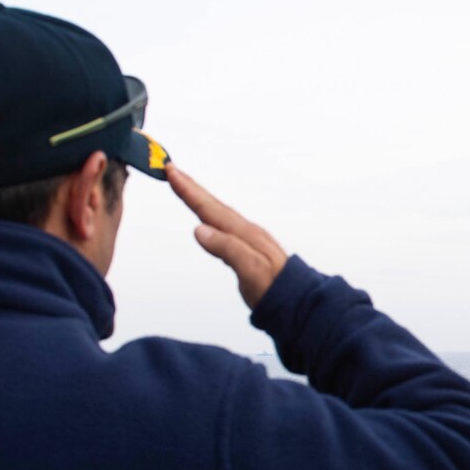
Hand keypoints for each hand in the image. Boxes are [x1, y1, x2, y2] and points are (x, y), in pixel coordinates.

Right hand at [167, 163, 288, 309]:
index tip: (172, 171)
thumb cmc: (276, 287)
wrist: (298, 300)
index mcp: (243, 234)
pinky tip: (207, 219)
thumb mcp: (251, 270)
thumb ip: (227, 248)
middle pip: (212, 204)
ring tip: (185, 186)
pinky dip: (210, 216)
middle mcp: (244, 231)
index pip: (210, 207)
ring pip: (217, 212)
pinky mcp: (245, 249)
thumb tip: (199, 230)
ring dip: (199, 198)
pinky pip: (222, 224)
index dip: (189, 190)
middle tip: (171, 169)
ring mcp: (246, 239)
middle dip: (191, 187)